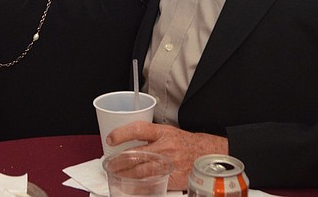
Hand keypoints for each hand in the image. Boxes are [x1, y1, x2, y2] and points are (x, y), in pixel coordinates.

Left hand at [106, 121, 228, 189]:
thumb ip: (150, 137)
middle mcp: (165, 147)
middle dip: (118, 161)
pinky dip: (139, 187)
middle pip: (135, 155)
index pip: (138, 129)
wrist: (208, 154)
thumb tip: (128, 142)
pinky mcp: (173, 178)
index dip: (122, 133)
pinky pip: (152, 184)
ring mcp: (169, 164)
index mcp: (163, 133)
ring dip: (125, 175)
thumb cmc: (186, 143)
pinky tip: (131, 187)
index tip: (110, 139)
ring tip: (116, 175)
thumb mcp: (168, 132)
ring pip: (140, 171)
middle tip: (109, 164)